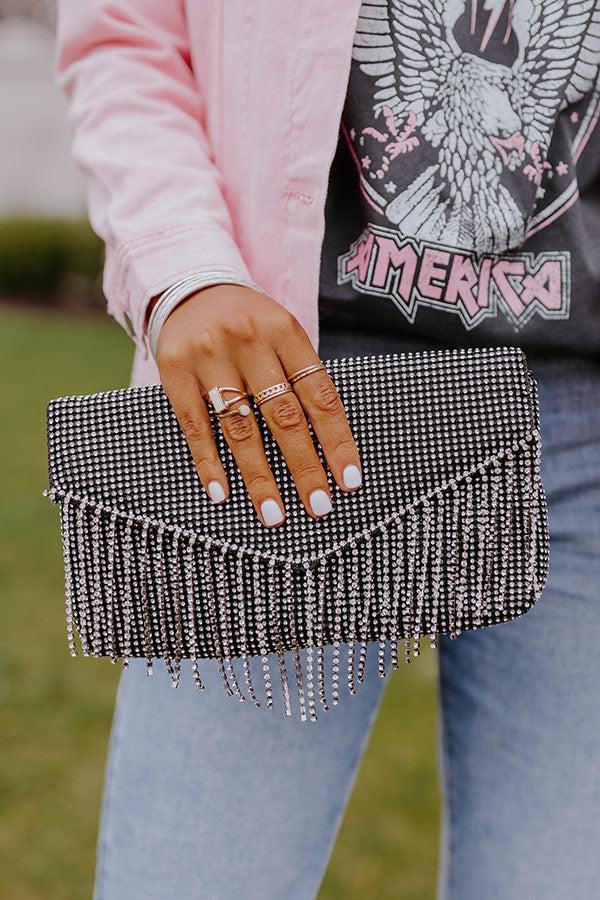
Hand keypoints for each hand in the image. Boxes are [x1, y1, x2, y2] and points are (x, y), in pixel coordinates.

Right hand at [155, 284, 362, 526]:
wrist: (189, 287)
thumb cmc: (249, 323)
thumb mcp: (281, 333)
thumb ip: (300, 377)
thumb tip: (328, 448)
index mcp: (285, 330)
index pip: (319, 394)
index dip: (336, 440)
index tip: (349, 481)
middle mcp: (249, 340)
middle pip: (283, 414)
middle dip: (303, 466)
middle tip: (318, 507)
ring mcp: (209, 355)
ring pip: (240, 427)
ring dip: (259, 476)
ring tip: (273, 514)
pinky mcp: (175, 370)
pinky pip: (195, 426)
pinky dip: (209, 463)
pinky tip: (222, 494)